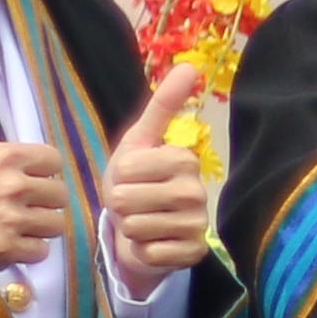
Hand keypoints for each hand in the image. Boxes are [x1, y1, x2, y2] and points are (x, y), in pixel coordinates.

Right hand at [0, 55, 70, 306]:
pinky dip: (27, 251)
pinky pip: (42, 250)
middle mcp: (13, 185)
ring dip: (37, 227)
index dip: (41, 170)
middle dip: (42, 201)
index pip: (53, 160)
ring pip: (54, 223)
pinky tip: (7, 244)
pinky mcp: (8, 249)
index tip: (23, 177)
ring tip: (12, 226)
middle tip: (18, 205)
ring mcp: (12, 218)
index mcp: (3, 156)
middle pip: (59, 193)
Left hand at [98, 68, 213, 291]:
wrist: (142, 228)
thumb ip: (163, 105)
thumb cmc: (137, 181)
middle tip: (134, 203)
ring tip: (142, 222)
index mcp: (185, 160)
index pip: (128, 168)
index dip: (118, 176)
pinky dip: (142, 250)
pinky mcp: (193, 253)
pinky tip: (153, 243)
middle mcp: (198, 191)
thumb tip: (190, 64)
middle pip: (127, 199)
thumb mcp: (140, 141)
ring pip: (136, 227)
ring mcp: (198, 224)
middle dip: (120, 205)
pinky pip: (149, 252)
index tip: (132, 177)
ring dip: (129, 228)